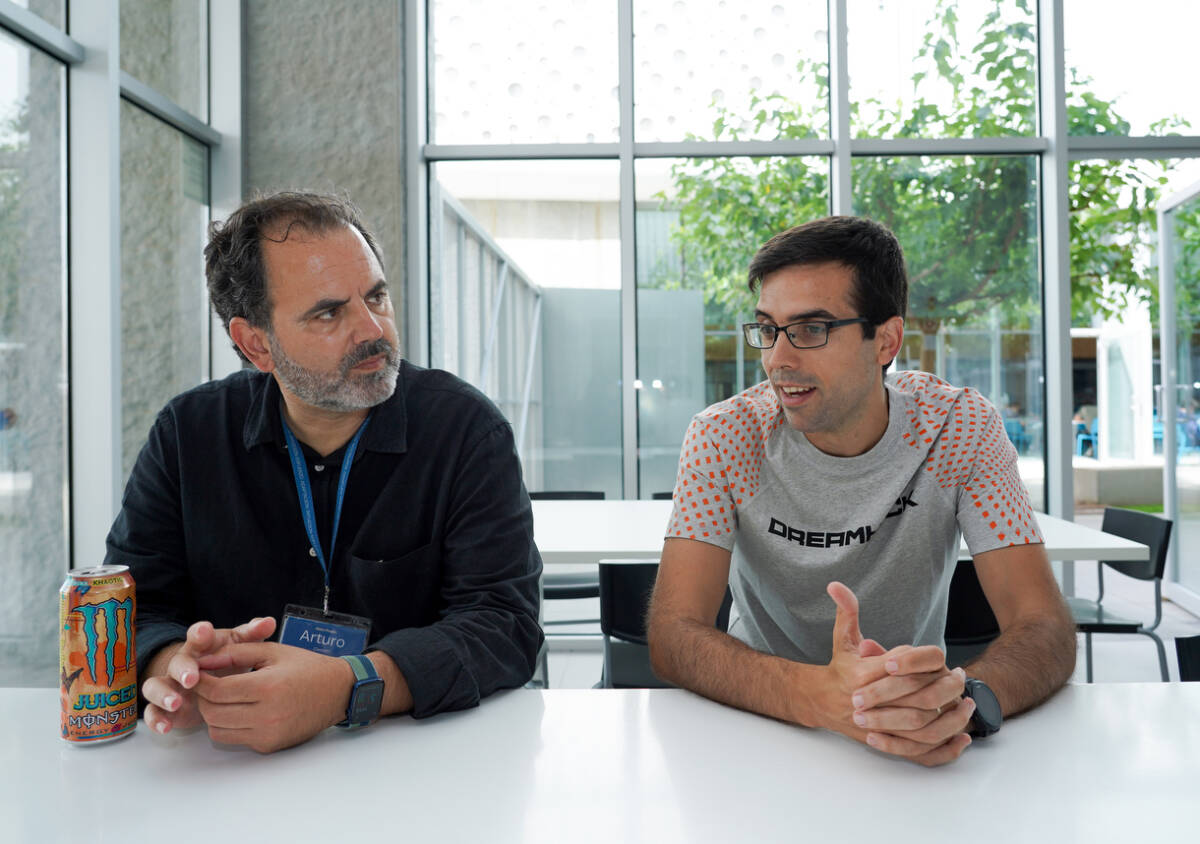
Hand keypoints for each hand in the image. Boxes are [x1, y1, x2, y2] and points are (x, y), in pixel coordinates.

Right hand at [141, 616, 276, 735]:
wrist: (207, 679)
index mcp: (199, 645)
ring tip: (176, 703)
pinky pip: (153, 713)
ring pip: (156, 687)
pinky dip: (156, 720)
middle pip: (176, 663)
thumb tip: (269, 622)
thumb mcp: (239, 645)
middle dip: (183, 669)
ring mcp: (170, 685)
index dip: (199, 633)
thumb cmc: (225, 658)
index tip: (204, 632)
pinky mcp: (164, 707)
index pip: (196, 635)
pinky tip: (165, 727)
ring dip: (164, 694)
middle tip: (192, 678)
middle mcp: (180, 664)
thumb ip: (252, 634)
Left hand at [191, 642, 353, 752]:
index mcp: (268, 687)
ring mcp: (268, 733)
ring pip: (218, 731)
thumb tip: (204, 660)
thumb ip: (236, 652)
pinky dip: (229, 726)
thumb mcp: (273, 650)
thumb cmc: (308, 667)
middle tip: (206, 684)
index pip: (217, 691)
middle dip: (203, 698)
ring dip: (213, 714)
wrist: (339, 692)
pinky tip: (239, 710)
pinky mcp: (269, 746)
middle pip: (212, 713)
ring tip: (222, 698)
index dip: (200, 681)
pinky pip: (235, 739)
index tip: (198, 672)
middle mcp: (267, 715)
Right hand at [823, 583, 971, 765]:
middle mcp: (872, 703)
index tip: (940, 660)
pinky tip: (963, 738)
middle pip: (919, 697)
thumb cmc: (840, 668)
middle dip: (946, 687)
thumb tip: (836, 585)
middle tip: (961, 677)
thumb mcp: (843, 638)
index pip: (903, 667)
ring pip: (925, 728)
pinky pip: (922, 754)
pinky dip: (945, 749)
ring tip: (966, 703)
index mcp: (862, 675)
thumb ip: (846, 611)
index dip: (923, 662)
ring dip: (952, 717)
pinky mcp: (889, 743)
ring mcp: (880, 726)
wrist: (823, 702)